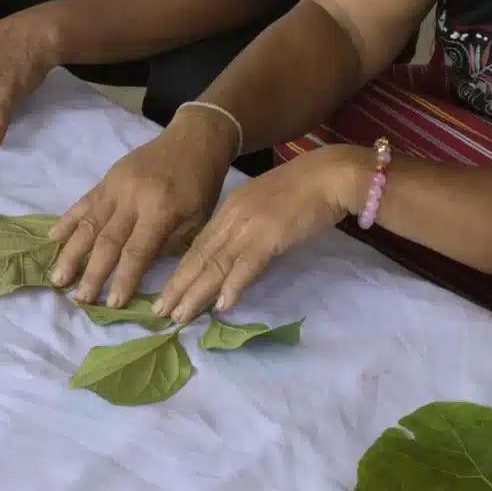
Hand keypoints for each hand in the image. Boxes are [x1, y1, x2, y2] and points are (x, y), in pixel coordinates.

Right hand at [49, 113, 234, 306]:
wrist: (193, 140)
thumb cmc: (201, 185)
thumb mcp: (198, 219)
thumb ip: (170, 244)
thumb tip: (139, 269)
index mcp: (160, 210)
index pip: (136, 251)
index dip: (123, 279)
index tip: (111, 304)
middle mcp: (133, 198)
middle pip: (107, 241)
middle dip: (92, 273)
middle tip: (80, 299)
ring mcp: (116, 186)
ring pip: (88, 224)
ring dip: (71, 253)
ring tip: (58, 278)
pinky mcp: (107, 178)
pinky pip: (83, 202)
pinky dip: (67, 221)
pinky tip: (52, 238)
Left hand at [158, 146, 369, 323]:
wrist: (332, 175)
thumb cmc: (307, 188)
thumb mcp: (268, 205)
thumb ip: (252, 226)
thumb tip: (241, 252)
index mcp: (231, 208)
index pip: (200, 244)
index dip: (182, 270)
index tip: (168, 292)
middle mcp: (233, 217)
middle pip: (199, 256)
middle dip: (177, 286)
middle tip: (159, 312)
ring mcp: (250, 226)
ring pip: (215, 264)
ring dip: (195, 292)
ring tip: (179, 316)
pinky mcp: (269, 236)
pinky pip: (246, 266)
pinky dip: (232, 286)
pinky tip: (222, 305)